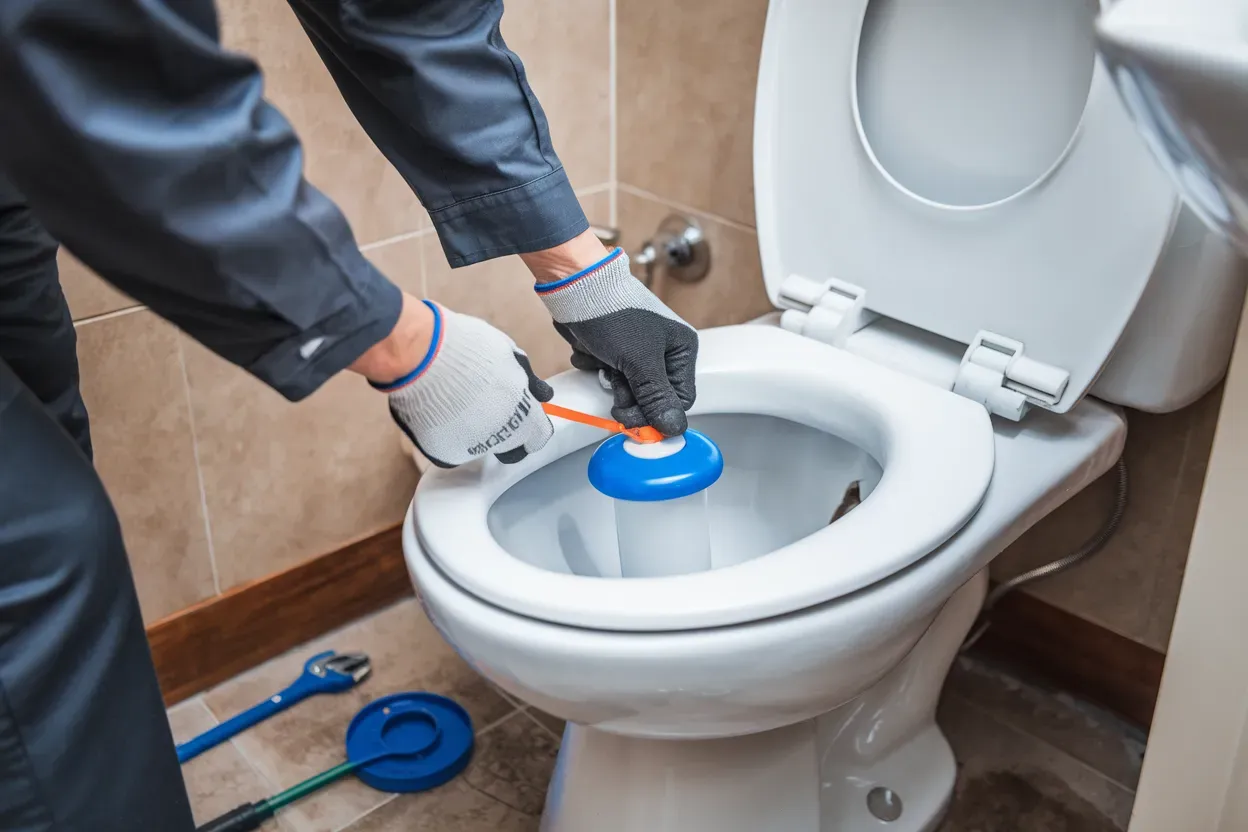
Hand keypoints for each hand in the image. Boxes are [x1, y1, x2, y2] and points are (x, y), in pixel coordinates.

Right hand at [364, 299, 553, 466]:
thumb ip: (526, 381)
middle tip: (489, 411)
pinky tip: (439, 411)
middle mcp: (501, 439)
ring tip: (457, 402)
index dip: (530, 425)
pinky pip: (450, 447)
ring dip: (474, 431)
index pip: (538, 436)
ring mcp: (471, 449)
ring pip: (479, 447)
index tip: (521, 416)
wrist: (423, 355)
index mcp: (523, 416)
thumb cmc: (469, 349)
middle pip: (511, 450)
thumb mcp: (509, 356)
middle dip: (506, 436)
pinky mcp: (443, 452)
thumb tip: (542, 394)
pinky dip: (448, 434)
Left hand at [532, 246, 696, 435]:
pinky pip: (609, 374)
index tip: (634, 424)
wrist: (576, 285)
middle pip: (653, 397)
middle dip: (630, 398)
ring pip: (629, 388)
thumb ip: (657, 397)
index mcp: (682, 348)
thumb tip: (673, 428)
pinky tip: (592, 351)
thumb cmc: (614, 314)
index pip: (680, 399)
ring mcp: (638, 350)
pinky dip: (597, 367)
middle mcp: (665, 350)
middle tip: (615, 398)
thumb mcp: (639, 361)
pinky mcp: (615, 349)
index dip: (658, 415)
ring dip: (610, 381)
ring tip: (602, 362)